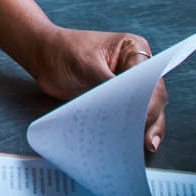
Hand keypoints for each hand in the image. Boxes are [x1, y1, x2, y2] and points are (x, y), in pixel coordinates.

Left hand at [31, 27, 168, 153]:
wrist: (42, 56)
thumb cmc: (62, 51)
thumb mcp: (86, 65)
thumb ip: (107, 83)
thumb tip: (126, 106)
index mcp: (133, 49)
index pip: (150, 78)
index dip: (150, 101)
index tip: (144, 119)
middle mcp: (135, 67)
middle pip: (153, 96)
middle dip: (152, 118)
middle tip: (149, 140)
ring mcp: (127, 84)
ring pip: (145, 109)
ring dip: (145, 128)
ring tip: (146, 146)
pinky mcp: (116, 99)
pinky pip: (127, 115)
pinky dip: (129, 128)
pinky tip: (129, 142)